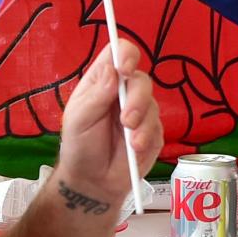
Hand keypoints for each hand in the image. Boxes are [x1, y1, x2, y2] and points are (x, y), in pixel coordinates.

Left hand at [52, 41, 161, 211]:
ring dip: (142, 123)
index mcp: (104, 81)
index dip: (126, 55)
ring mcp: (141, 112)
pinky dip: (147, 138)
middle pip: (142, 79)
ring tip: (130, 142)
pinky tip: (134, 149)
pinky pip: (158, 127)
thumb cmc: (80, 146)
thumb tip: (113, 69)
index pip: (119, 54)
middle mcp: (124, 92)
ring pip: (153, 104)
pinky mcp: (153, 132)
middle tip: (126, 120)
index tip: (125, 69)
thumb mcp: (79, 120)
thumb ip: (97, 94)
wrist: (93, 182)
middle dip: (137, 99)